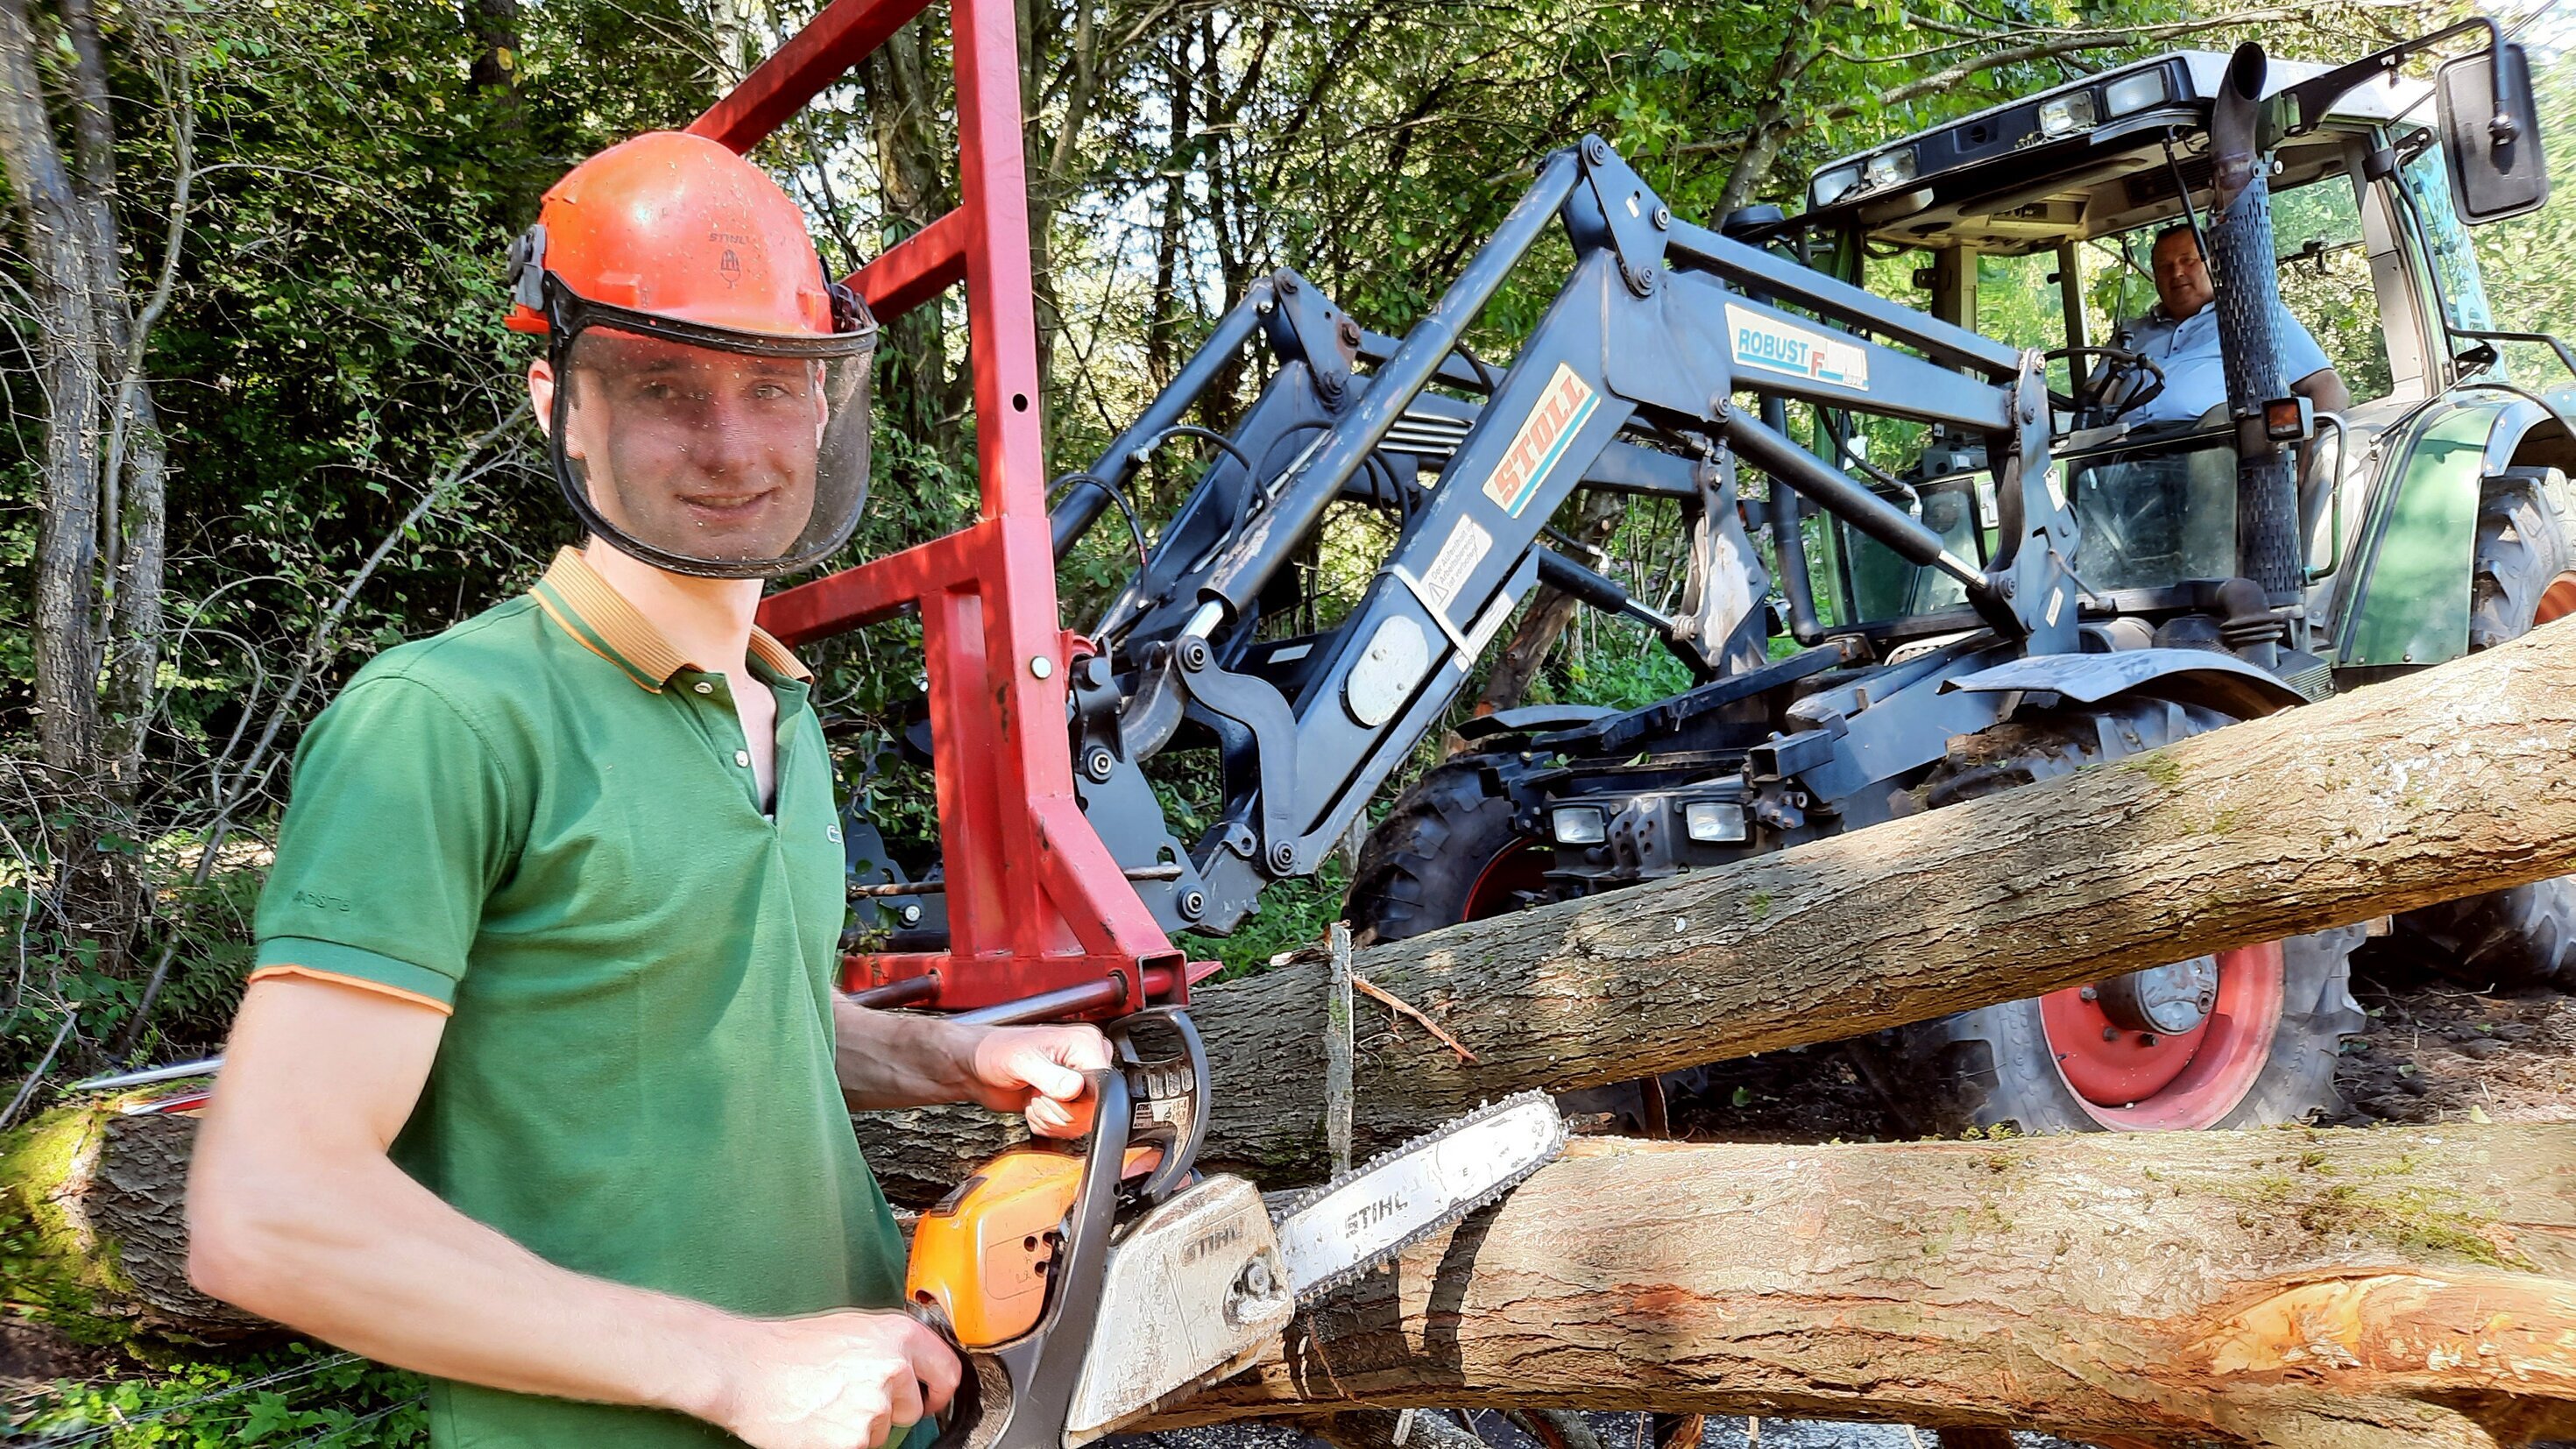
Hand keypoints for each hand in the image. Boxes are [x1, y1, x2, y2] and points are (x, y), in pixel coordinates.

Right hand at [704, 1308, 959, 1448]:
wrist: (745, 1370)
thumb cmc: (789, 1348)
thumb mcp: (852, 1329)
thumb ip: (890, 1347)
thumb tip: (915, 1368)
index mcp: (899, 1336)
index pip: (948, 1372)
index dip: (938, 1391)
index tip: (930, 1399)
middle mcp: (894, 1369)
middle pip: (913, 1408)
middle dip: (890, 1410)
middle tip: (848, 1397)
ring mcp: (876, 1408)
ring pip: (883, 1431)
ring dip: (861, 1426)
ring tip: (826, 1405)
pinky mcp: (855, 1440)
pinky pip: (861, 1447)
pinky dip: (841, 1441)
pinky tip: (819, 1422)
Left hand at [964, 1024, 1111, 1137]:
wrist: (976, 1068)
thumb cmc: (994, 1052)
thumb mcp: (1021, 1061)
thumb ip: (1049, 1076)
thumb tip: (1074, 1089)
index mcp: (1085, 1044)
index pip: (1104, 1088)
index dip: (1075, 1099)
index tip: (1051, 1091)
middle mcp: (1086, 1063)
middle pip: (1092, 1111)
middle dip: (1057, 1110)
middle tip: (1036, 1090)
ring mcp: (1077, 1084)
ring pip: (1079, 1124)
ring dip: (1048, 1117)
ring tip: (1033, 1094)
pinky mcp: (1066, 1102)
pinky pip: (1067, 1129)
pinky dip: (1044, 1123)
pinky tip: (1032, 1104)